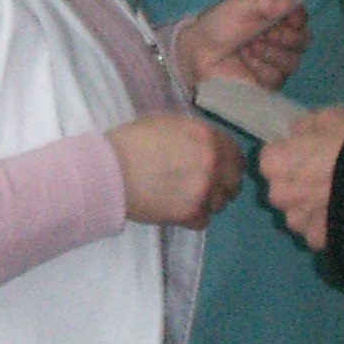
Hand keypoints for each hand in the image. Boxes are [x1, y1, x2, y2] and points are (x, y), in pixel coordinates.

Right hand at [108, 111, 241, 228]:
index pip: (235, 153)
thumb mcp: (168, 123)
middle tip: (204, 187)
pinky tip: (176, 210)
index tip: (219, 169)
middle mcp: (213, 162)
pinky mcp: (191, 213)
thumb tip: (207, 144)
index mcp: (208, 137)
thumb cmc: (132, 141)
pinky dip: (192, 218)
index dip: (228, 162)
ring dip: (207, 202)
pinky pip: (204, 221)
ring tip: (184, 199)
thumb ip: (195, 134)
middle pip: (233, 180)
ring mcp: (204, 189)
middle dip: (222, 184)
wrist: (108, 170)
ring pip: (220, 203)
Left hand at [173, 0, 308, 90]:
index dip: (299, 18)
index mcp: (277, 18)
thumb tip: (291, 1)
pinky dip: (259, 68)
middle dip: (285, 37)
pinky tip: (244, 61)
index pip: (301, 18)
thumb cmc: (218, 25)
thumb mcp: (240, 5)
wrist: (197, 51)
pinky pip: (276, 77)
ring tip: (246, 47)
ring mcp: (276, 63)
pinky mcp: (267, 83)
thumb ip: (265, 1)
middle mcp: (282, 40)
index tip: (290, 17)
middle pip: (303, 41)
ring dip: (268, 53)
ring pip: (292, 62)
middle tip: (264, 33)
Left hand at [258, 105, 343, 247]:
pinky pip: (316, 232)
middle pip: (282, 188)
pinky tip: (343, 215)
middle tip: (325, 175)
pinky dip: (326, 226)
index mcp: (273, 163)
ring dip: (311, 207)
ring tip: (337, 198)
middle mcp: (277, 194)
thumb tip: (297, 132)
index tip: (308, 152)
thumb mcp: (329, 117)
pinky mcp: (316, 240)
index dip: (290, 154)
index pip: (270, 157)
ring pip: (298, 213)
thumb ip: (306, 125)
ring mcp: (296, 221)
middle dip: (297, 183)